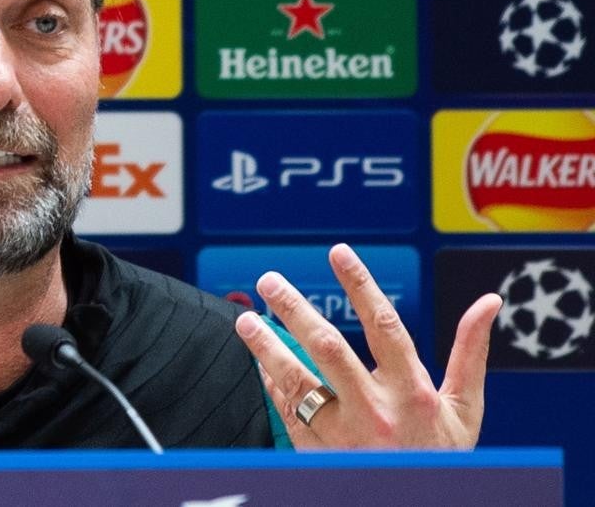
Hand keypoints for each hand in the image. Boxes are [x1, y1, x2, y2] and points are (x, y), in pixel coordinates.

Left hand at [234, 243, 501, 447]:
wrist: (417, 506)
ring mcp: (342, 434)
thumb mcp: (463, 409)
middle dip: (295, 309)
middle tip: (270, 281)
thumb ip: (470, 353)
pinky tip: (260, 359)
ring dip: (267, 346)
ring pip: (296, 381)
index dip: (361, 284)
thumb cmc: (439, 456)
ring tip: (246, 319)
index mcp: (413, 393)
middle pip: (328, 348)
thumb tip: (488, 302)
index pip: (384, 325)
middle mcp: (375, 411)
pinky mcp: (317, 453)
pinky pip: (287, 411)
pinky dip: (271, 382)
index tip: (339, 253)